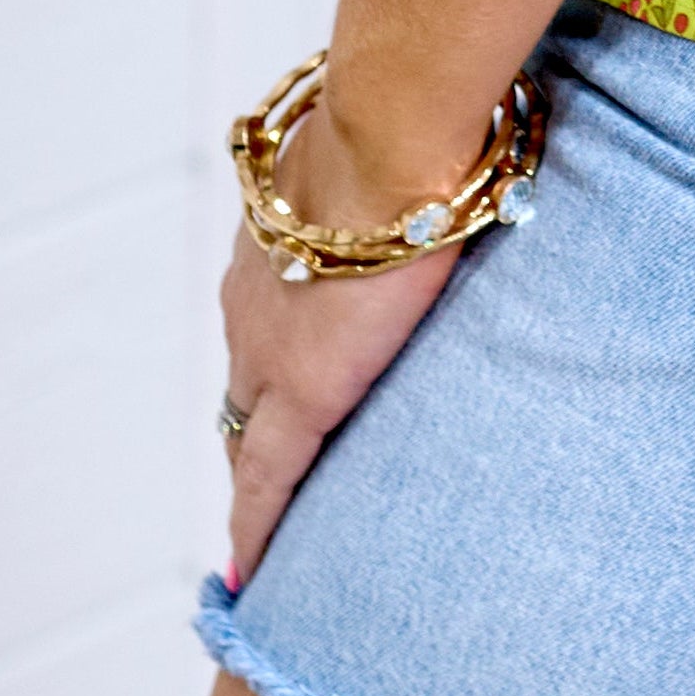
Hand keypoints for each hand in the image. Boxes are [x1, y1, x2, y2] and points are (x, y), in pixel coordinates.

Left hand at [216, 98, 474, 588]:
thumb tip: (450, 154)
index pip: (263, 319)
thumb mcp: (387, 156)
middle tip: (268, 472)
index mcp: (276, 243)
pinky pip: (265, 479)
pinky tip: (250, 570)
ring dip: (260, 463)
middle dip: (254, 425)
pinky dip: (255, 523)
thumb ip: (397, 177)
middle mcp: (252, 298)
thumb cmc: (405, 125)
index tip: (267, 395)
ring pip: (249, 426)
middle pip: (244, 382)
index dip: (267, 361)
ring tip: (275, 521)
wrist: (390, 139)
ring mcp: (266, 349)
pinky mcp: (298, 395)